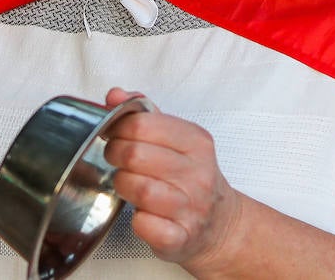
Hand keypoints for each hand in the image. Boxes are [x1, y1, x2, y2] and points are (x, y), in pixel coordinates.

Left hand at [102, 88, 244, 275]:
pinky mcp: (182, 238)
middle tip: (117, 160)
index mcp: (196, 142)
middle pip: (135, 155)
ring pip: (139, 189)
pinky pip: (146, 225)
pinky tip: (141, 214)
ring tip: (127, 185)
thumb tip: (114, 95)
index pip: (142, 124)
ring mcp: (192, 207)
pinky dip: (136, 221)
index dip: (117, 129)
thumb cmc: (191, 177)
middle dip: (115, 156)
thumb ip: (144, 114)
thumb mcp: (176, 138)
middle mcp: (199, 173)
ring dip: (123, 186)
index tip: (114, 135)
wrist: (220, 224)